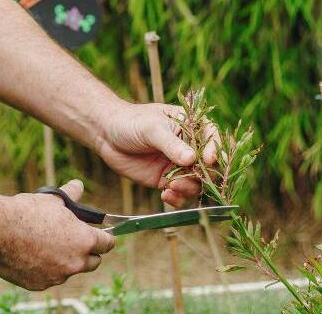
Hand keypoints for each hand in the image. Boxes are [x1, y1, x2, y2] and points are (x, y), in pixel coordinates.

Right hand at [0, 179, 114, 290]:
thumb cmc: (26, 212)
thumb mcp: (53, 199)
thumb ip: (71, 195)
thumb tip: (78, 185)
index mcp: (84, 240)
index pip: (108, 244)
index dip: (104, 237)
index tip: (99, 234)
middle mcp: (75, 262)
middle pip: (93, 262)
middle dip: (87, 252)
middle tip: (72, 239)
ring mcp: (57, 276)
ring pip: (69, 270)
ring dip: (64, 260)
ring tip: (45, 244)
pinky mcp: (40, 285)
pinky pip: (48, 278)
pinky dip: (44, 269)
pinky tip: (30, 254)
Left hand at [94, 102, 217, 206]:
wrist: (107, 135)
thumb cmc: (131, 123)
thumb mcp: (151, 129)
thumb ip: (170, 144)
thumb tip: (191, 159)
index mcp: (193, 127)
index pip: (213, 140)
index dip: (214, 151)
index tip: (207, 160)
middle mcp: (190, 148)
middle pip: (210, 167)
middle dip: (203, 175)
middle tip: (189, 178)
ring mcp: (179, 166)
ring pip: (197, 183)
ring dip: (189, 189)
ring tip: (171, 186)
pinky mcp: (167, 180)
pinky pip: (180, 194)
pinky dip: (178, 198)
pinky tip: (165, 195)